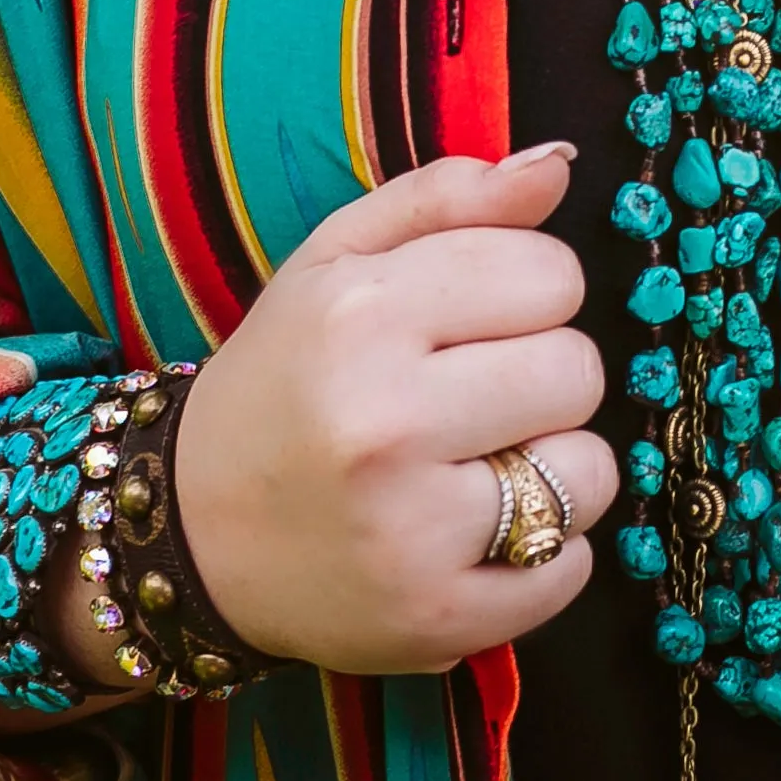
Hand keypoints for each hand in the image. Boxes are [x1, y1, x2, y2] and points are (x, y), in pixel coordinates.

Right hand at [166, 143, 618, 674]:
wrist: (191, 534)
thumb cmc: (285, 382)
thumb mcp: (337, 262)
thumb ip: (449, 199)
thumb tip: (557, 164)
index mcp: (361, 313)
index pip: (552, 274)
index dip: (525, 296)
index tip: (470, 326)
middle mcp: (383, 420)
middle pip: (579, 369)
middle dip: (538, 379)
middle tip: (468, 401)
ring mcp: (411, 528)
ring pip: (590, 471)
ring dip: (551, 469)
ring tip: (473, 468)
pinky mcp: (436, 616)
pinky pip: (572, 568)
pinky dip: (545, 555)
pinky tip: (474, 535)